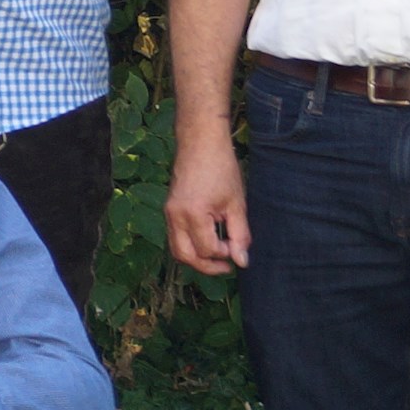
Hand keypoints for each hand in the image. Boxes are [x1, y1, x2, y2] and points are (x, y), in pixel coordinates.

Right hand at [164, 135, 249, 275]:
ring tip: (218, 256)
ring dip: (197, 258)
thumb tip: (241, 261)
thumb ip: (239, 235)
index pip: (207, 249)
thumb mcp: (236, 204)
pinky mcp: (169, 209)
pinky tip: (208, 241)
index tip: (240, 246)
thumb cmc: (221, 169)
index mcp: (193, 214)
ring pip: (177, 249)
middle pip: (185, 256)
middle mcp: (175, 216)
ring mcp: (168, 213)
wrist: (200, 143)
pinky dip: (190, 245)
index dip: (226, 254)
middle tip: (227, 266)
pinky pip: (176, 237)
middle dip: (207, 266)